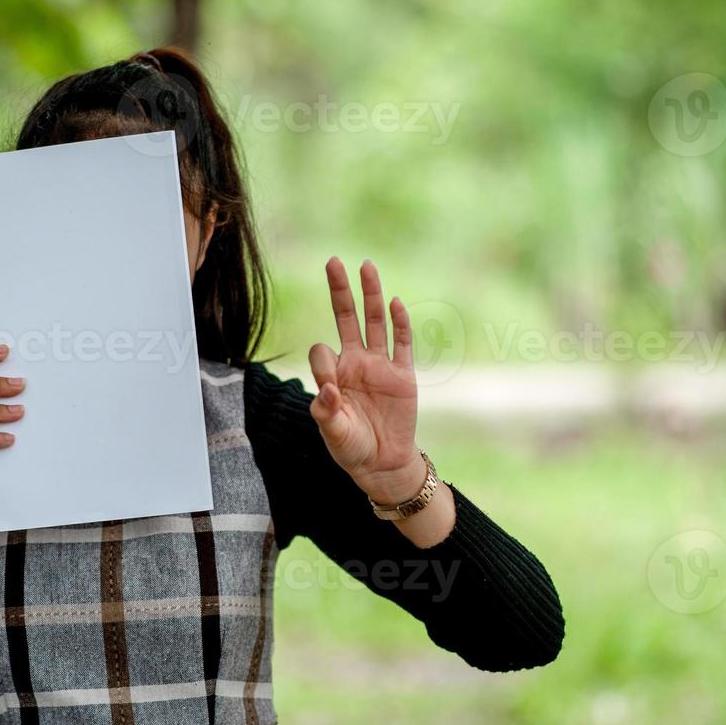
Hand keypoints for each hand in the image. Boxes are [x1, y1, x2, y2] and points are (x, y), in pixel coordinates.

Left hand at [308, 257, 425, 504]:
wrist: (383, 463)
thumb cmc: (352, 448)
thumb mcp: (333, 433)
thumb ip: (327, 411)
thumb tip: (328, 388)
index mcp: (334, 374)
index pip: (322, 352)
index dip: (322, 363)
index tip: (330, 388)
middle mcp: (355, 363)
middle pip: (347, 318)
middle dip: (340, 291)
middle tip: (333, 261)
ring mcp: (380, 366)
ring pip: (374, 322)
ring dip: (370, 295)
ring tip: (366, 266)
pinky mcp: (403, 375)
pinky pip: (402, 343)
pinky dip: (400, 323)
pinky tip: (394, 302)